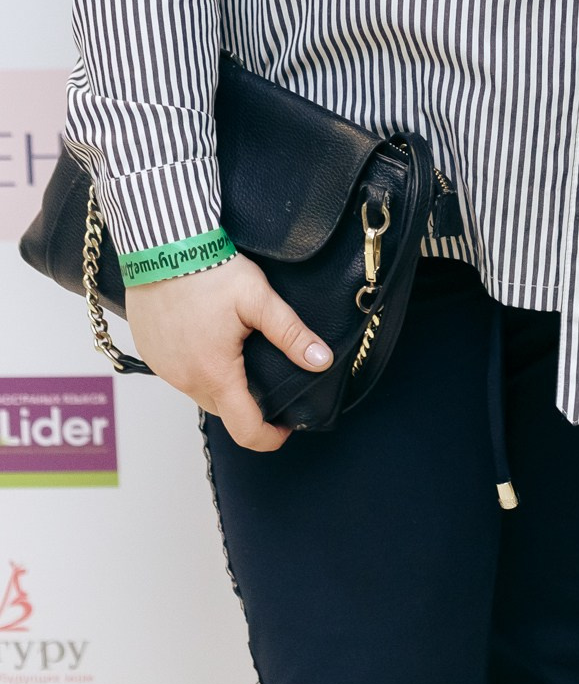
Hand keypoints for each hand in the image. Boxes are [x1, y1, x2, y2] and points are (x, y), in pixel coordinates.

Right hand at [124, 254, 332, 452]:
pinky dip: (197, 367)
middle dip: (248, 404)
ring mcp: (163, 368)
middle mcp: (184, 379)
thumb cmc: (208, 270)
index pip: (245, 429)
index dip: (270, 437)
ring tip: (240, 354)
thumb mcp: (258, 300)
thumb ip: (292, 334)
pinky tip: (209, 340)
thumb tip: (322, 361)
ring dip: (221, 383)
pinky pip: (179, 373)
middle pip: (223, 410)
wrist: (160, 246)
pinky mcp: (150, 353)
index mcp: (214, 373)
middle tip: (268, 378)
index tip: (287, 427)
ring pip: (199, 391)